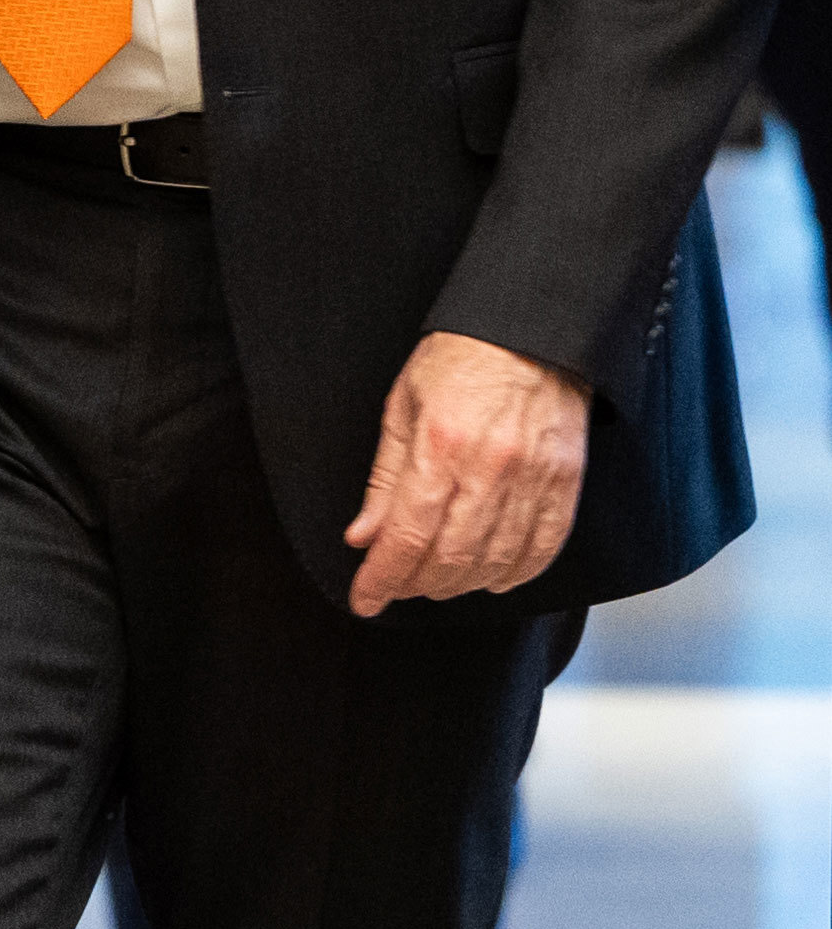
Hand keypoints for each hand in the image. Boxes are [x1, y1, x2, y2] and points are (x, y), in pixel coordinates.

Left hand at [345, 330, 590, 618]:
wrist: (528, 330)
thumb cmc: (460, 359)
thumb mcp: (403, 407)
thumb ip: (384, 479)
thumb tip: (364, 536)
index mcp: (440, 445)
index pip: (406, 536)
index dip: (382, 578)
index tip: (365, 599)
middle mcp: (489, 468)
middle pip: (450, 559)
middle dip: (417, 584)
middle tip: (398, 585)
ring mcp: (533, 479)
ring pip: (495, 563)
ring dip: (461, 585)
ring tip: (437, 582)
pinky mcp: (565, 483)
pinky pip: (543, 550)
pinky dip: (515, 575)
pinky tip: (492, 577)